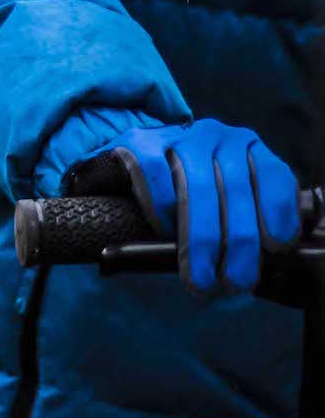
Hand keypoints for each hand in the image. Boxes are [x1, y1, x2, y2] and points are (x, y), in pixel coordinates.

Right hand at [79, 117, 306, 294]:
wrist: (138, 158)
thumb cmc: (191, 186)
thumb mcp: (231, 193)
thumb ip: (252, 213)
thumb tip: (268, 255)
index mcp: (250, 147)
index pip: (273, 177)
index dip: (278, 214)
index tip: (274, 250)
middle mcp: (219, 136)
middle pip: (235, 191)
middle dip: (238, 243)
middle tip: (235, 281)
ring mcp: (179, 137)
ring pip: (197, 188)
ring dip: (200, 239)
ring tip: (200, 276)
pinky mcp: (141, 141)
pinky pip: (156, 176)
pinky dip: (163, 209)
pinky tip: (166, 232)